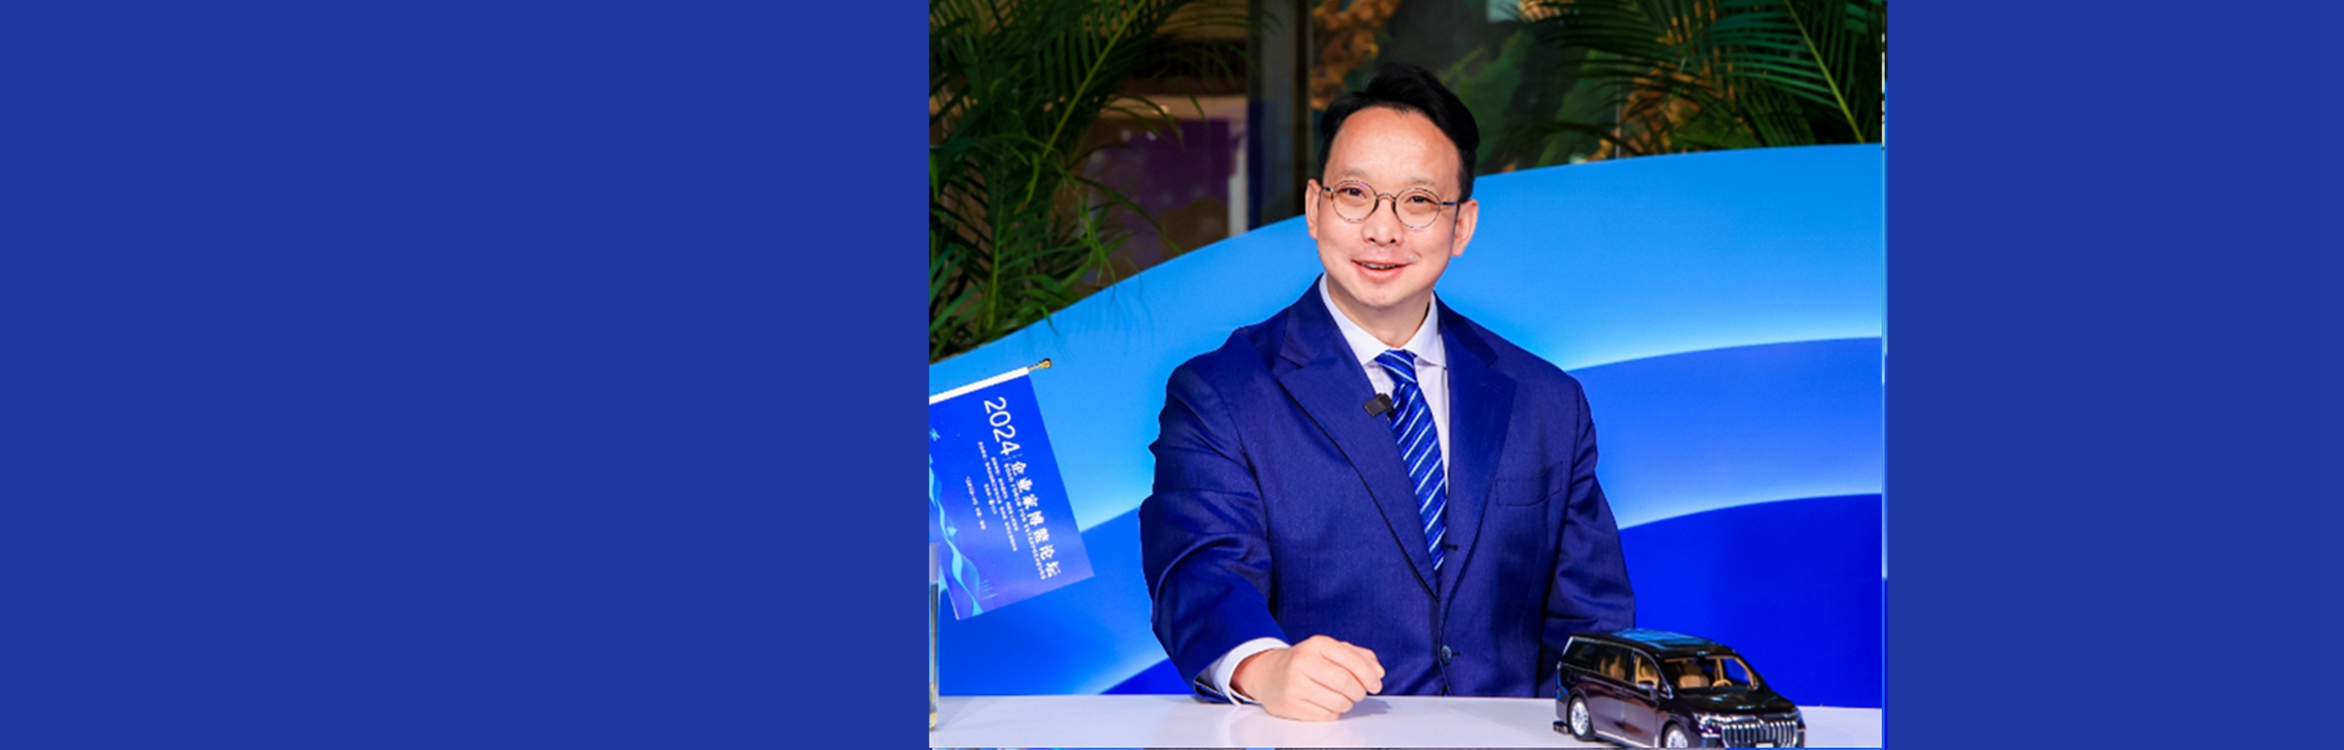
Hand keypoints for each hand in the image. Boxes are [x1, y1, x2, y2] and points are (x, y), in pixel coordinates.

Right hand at [1229, 635, 1384, 720]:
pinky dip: (1333, 713)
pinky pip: (1325, 715)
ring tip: (1342, 698)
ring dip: (1347, 704)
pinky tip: (1327, 704)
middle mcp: (1303, 662)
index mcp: (1317, 644)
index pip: (1353, 661)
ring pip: (1338, 702)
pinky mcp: (1290, 705)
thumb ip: (1357, 656)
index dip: (1369, 676)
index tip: (1375, 684)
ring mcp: (1295, 684)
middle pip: (1346, 683)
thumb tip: (1378, 672)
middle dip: (1359, 692)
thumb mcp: (1329, 650)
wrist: (1268, 673)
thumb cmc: (1305, 661)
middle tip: (1359, 693)